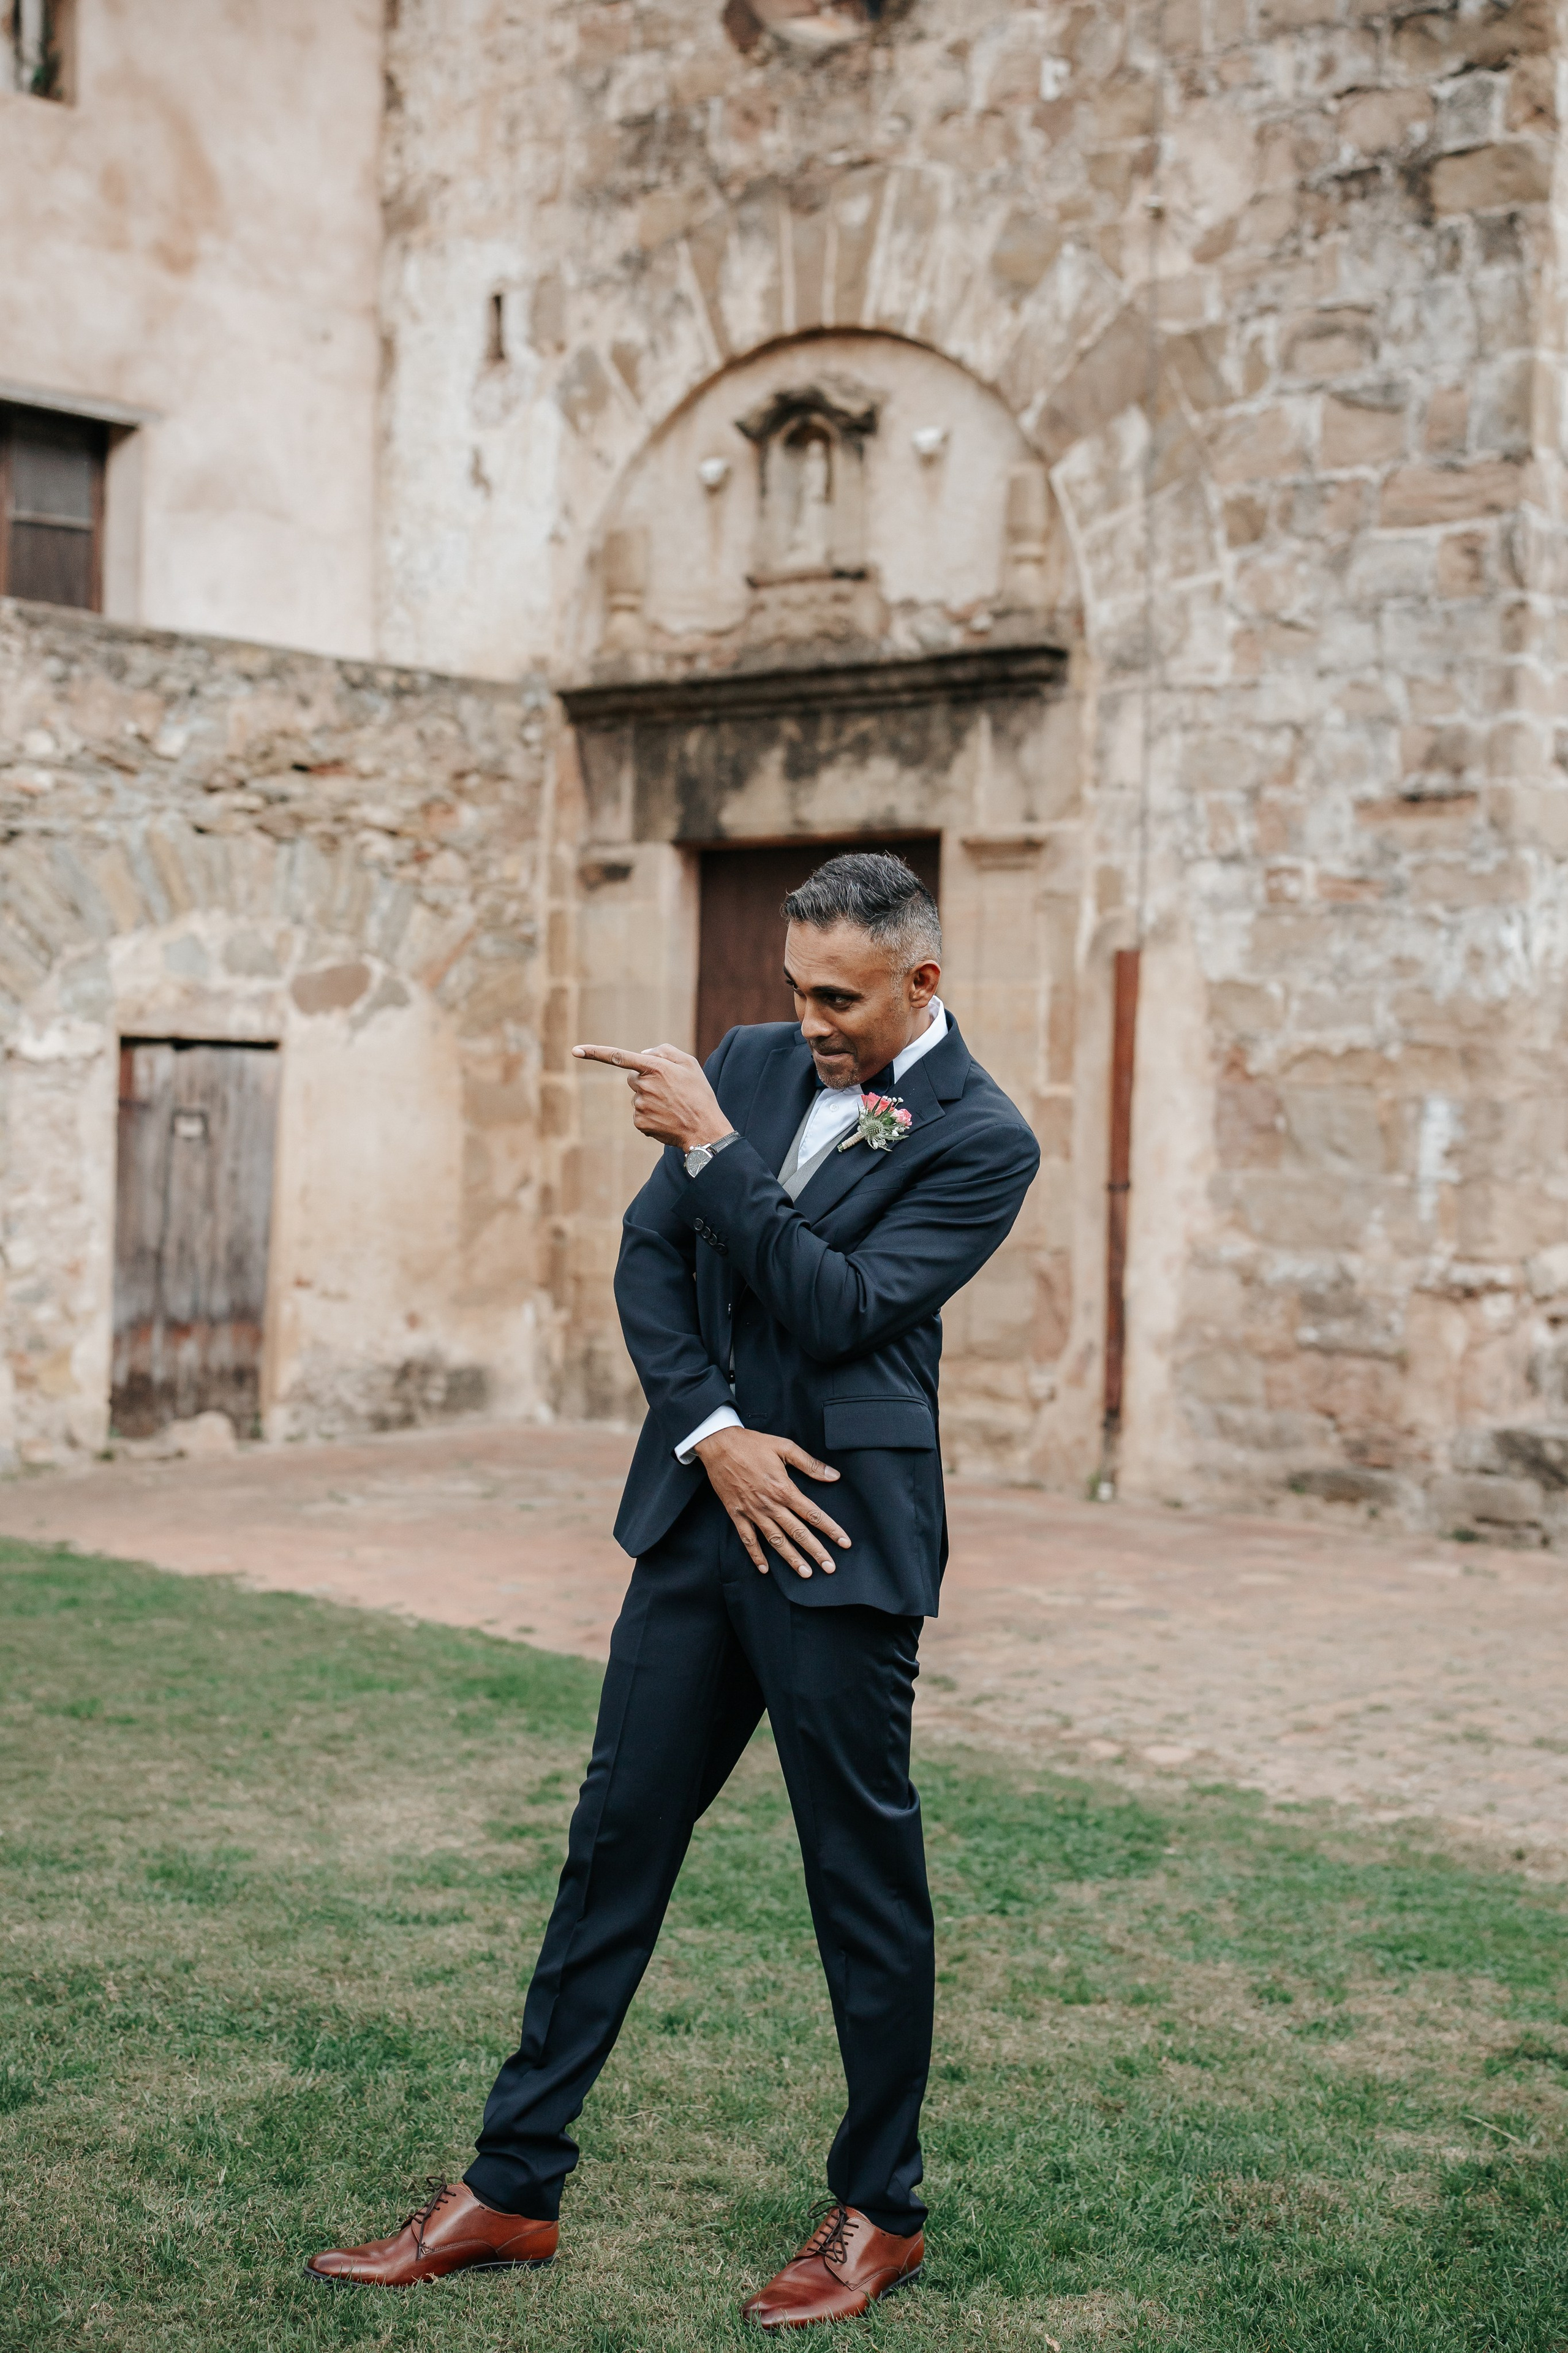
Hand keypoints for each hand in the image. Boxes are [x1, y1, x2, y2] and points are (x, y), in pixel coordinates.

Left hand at [573, 1041, 730, 1151]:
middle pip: (632, 1078)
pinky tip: (666, 1118)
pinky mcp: (640, 1123)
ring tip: (671, 1107)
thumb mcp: (690, 1064)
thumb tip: (642, 1053)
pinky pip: (638, 1114)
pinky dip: (650, 1115)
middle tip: (668, 1090)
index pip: (620, 1057)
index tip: (575, 1050)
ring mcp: (641, 1105)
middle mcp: (645, 1086)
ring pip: (636, 1096)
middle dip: (645, 1080)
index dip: (595, 1052)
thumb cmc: (699, 1095)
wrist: (705, 1130)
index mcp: (656, 1068)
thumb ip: (664, 1051)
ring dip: (650, 1098)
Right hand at [693, 1427, 851, 1579]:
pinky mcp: (736, 1514)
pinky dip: (756, 1555)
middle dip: (816, 1551)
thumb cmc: (752, 1444)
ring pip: (775, 1540)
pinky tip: (765, 1569)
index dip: (831, 1529)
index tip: (844, 1542)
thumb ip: (810, 1464)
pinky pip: (747, 1539)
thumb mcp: (784, 1447)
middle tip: (830, 1567)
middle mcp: (770, 1504)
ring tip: (805, 1573)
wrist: (719, 1445)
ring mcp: (752, 1511)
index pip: (813, 1514)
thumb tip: (834, 1475)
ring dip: (791, 1558)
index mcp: (784, 1489)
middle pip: (798, 1532)